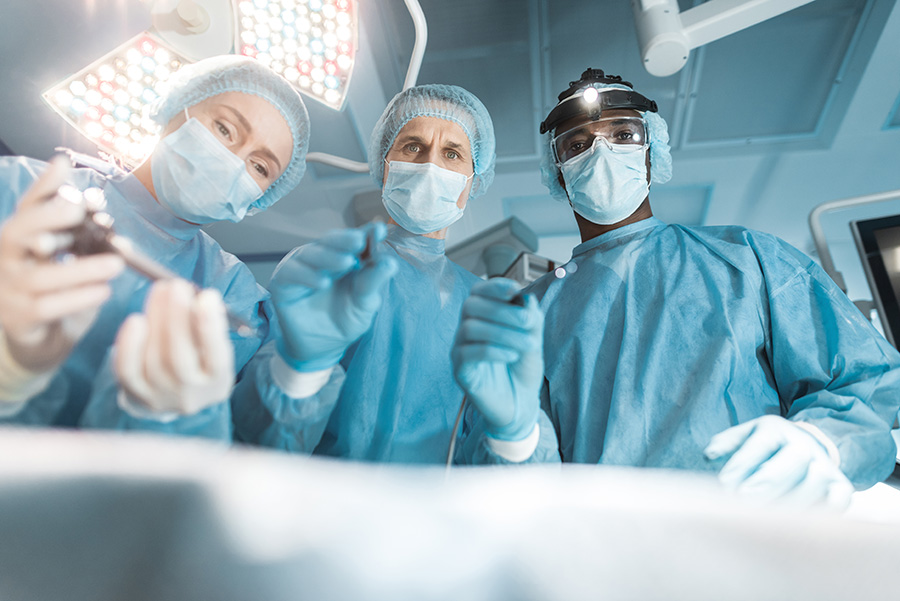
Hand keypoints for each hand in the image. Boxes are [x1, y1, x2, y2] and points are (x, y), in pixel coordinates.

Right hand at [0, 157, 123, 371]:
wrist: (39, 336)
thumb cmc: (53, 283)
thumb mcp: (60, 248)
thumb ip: (68, 216)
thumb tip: (67, 165)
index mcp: (16, 236)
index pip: (26, 206)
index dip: (45, 189)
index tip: (68, 173)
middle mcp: (6, 258)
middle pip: (19, 231)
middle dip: (49, 217)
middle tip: (81, 211)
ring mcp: (9, 289)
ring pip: (41, 276)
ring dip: (81, 268)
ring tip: (116, 264)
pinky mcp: (20, 319)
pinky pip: (48, 308)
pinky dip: (78, 298)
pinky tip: (104, 292)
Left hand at [114, 279, 234, 415]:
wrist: (177, 400)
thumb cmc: (200, 363)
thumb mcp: (214, 349)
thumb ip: (208, 327)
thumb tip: (198, 297)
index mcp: (217, 380)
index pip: (216, 357)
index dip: (209, 326)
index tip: (206, 296)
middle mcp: (190, 393)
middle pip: (179, 357)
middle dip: (177, 317)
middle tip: (176, 285)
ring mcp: (160, 396)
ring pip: (154, 359)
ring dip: (156, 319)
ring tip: (160, 290)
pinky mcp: (136, 395)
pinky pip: (128, 370)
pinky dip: (129, 345)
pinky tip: (135, 320)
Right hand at [270, 223, 396, 370]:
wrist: (322, 348)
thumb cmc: (345, 321)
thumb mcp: (365, 303)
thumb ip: (374, 282)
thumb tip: (390, 263)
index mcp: (346, 257)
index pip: (356, 241)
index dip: (367, 235)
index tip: (380, 230)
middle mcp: (322, 257)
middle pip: (332, 241)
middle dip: (346, 240)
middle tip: (360, 241)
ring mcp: (301, 266)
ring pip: (312, 253)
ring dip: (329, 257)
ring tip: (347, 263)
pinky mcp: (283, 281)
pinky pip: (292, 272)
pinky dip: (307, 275)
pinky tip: (323, 283)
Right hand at [452, 278, 543, 440]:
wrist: (521, 402)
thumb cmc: (522, 367)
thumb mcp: (532, 338)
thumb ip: (529, 317)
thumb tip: (524, 297)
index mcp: (483, 316)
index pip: (478, 291)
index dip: (494, 287)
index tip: (515, 290)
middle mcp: (466, 329)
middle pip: (471, 306)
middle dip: (503, 310)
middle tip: (529, 322)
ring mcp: (460, 349)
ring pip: (470, 328)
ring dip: (503, 332)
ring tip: (528, 344)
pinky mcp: (460, 371)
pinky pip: (467, 353)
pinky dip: (492, 350)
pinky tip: (512, 355)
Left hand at [704, 415, 854, 508]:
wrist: (805, 445)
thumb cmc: (763, 446)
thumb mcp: (744, 436)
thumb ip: (726, 443)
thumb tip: (709, 454)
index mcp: (774, 429)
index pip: (758, 446)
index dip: (740, 466)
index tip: (723, 484)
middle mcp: (803, 444)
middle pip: (790, 461)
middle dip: (766, 482)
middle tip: (744, 500)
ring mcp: (824, 464)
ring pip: (814, 481)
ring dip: (790, 500)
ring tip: (766, 517)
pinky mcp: (840, 485)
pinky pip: (840, 498)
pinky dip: (827, 510)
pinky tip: (803, 523)